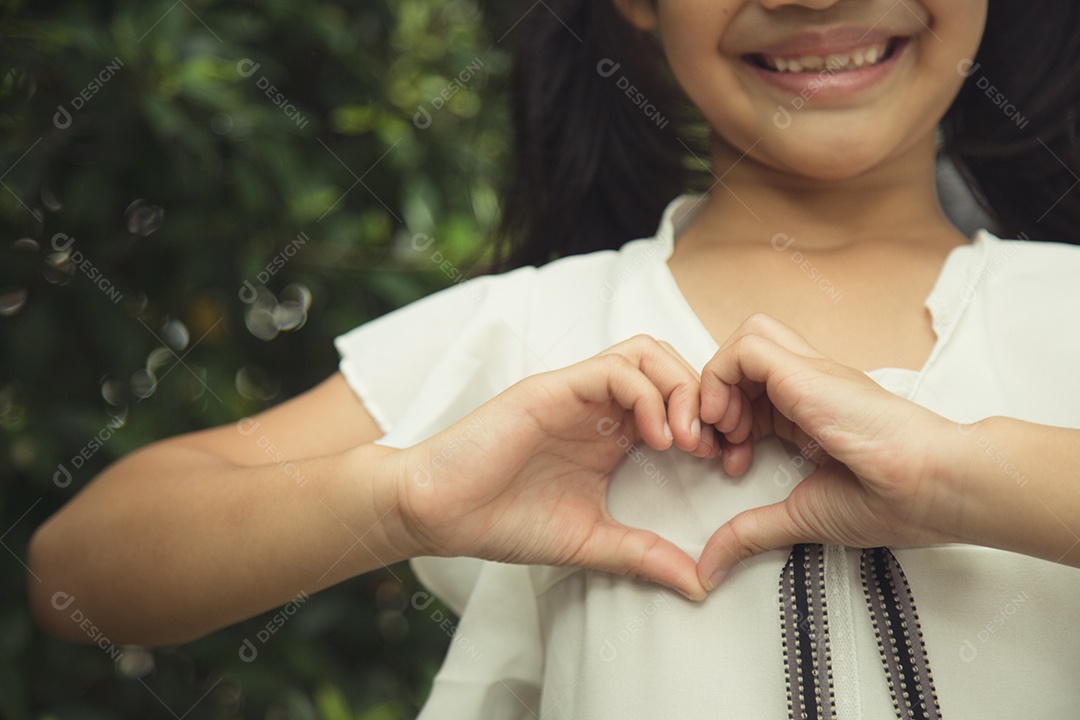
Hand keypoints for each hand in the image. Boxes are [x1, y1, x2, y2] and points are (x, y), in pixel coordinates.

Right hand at [390, 335, 718, 600]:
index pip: (678, 401)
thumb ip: (642, 554)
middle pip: (673, 366)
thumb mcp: (590, 541)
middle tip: (715, 448)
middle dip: (706, 401)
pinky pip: (614, 368)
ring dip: (679, 389)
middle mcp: (598, 405)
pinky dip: (645, 394)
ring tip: (684, 440)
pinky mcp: (553, 389)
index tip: (726, 466)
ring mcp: (576, 392)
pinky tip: (652, 438)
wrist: (441, 512)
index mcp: (611, 434)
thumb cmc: (504, 521)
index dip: (712, 424)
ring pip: (648, 353)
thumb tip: (699, 585)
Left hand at [694, 315, 963, 589]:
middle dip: (713, 400)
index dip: (724, 424)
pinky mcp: (806, 370)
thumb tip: (710, 570)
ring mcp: (809, 373)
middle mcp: (808, 386)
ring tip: (727, 433)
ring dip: (717, 385)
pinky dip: (721, 379)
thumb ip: (750, 534)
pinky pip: (747, 347)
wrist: (932, 486)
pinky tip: (731, 424)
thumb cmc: (890, 500)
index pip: (749, 393)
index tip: (728, 466)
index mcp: (810, 411)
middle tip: (716, 446)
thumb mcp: (799, 517)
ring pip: (744, 340)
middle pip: (743, 361)